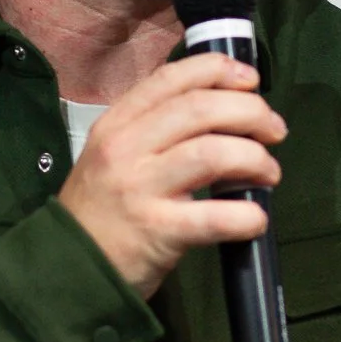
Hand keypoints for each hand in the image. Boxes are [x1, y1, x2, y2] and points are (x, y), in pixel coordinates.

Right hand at [57, 52, 286, 298]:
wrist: (66, 270)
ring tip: (269, 172)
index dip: (219, 71)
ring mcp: (140, 189)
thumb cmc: (100, 210)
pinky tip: (256, 218)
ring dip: (255, 158)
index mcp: (117, 123)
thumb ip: (154, 127)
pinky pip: (214, 216)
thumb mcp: (112, 154)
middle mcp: (125, 149)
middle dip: (250, 112)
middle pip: (200, 109)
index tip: (251, 80)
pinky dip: (246, 215)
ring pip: (212, 153)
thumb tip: (221, 106)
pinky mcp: (157, 231)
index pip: (171, 79)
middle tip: (274, 130)